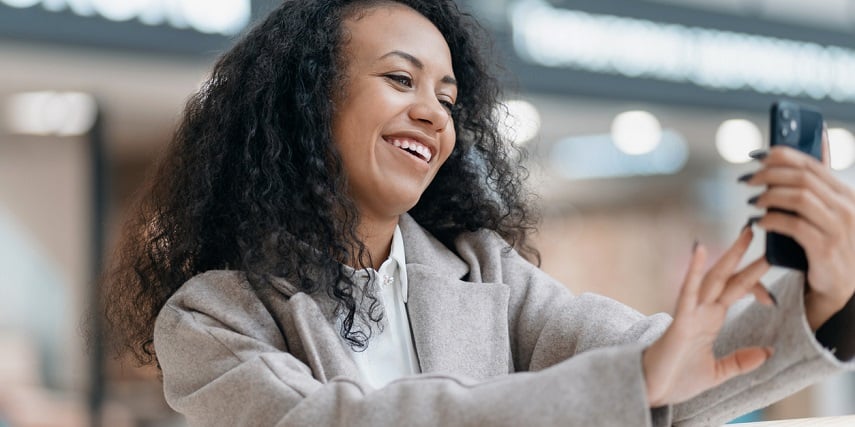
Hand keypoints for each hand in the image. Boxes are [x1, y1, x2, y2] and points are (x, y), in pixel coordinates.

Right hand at [643, 228, 772, 406]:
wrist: (652, 391)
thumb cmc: (677, 379)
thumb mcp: (718, 372)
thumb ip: (740, 361)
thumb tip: (768, 352)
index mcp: (710, 320)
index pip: (737, 292)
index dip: (757, 286)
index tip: (773, 296)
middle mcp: (702, 311)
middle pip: (728, 277)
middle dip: (744, 255)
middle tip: (758, 229)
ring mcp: (691, 313)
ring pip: (714, 278)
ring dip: (730, 256)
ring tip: (746, 234)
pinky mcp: (681, 320)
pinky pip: (688, 291)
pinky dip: (694, 271)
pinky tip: (700, 250)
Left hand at [743, 127, 854, 329]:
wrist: (841, 289)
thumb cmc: (829, 245)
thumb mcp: (828, 213)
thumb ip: (820, 184)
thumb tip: (817, 138)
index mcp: (848, 195)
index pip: (813, 165)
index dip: (783, 156)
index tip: (758, 156)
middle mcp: (848, 208)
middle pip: (804, 178)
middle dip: (769, 174)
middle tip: (747, 180)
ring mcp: (839, 228)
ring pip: (800, 198)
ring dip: (769, 196)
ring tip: (752, 201)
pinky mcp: (825, 248)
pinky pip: (794, 226)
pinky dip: (772, 220)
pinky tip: (758, 222)